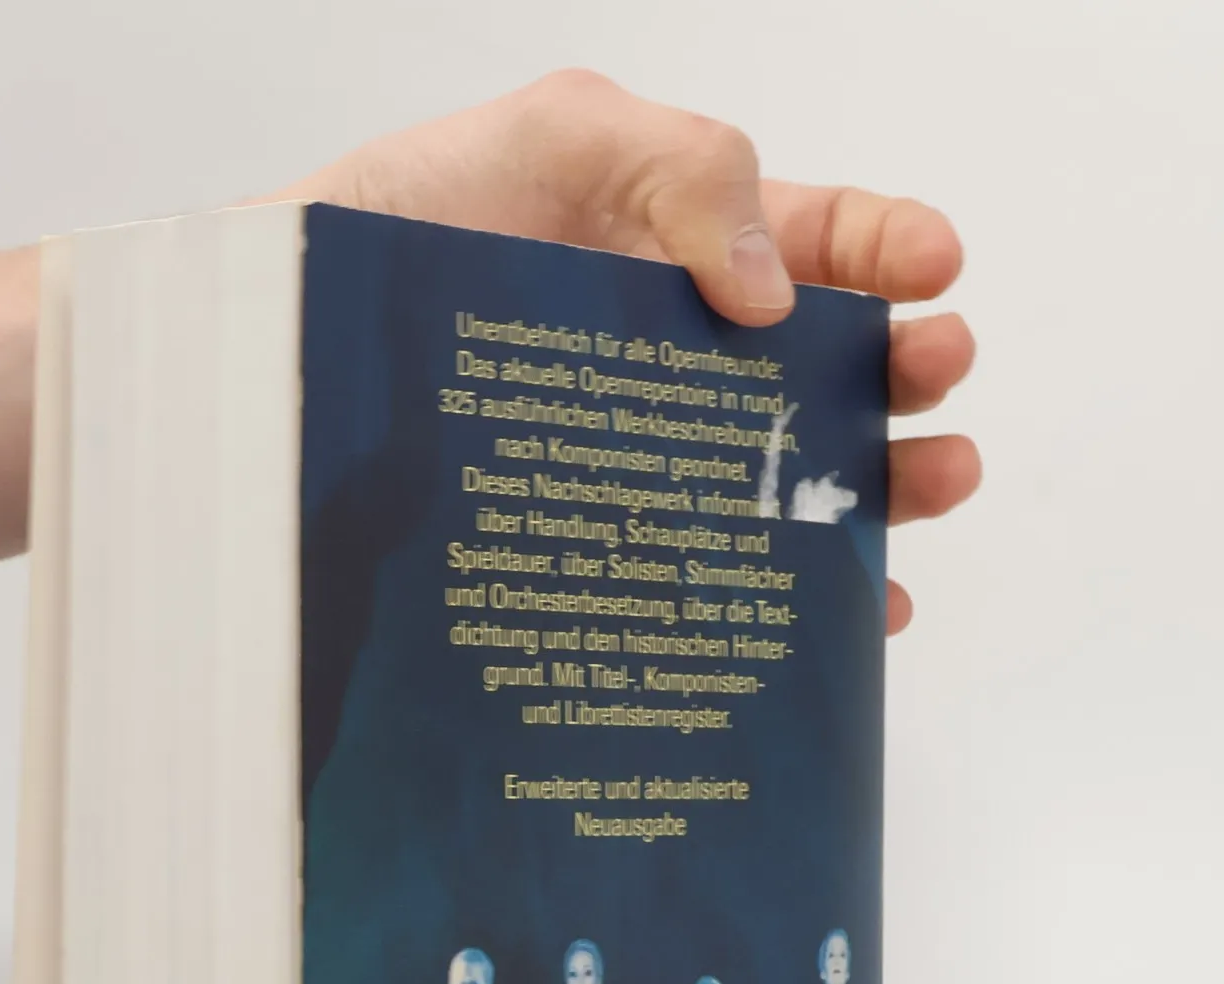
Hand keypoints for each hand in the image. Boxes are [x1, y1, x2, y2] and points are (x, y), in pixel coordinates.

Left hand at [279, 70, 978, 632]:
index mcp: (679, 243)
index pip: (820, 238)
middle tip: (935, 375)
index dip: (893, 247)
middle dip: (907, 369)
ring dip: (886, 483)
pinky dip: (806, 597)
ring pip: (797, 477)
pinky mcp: (612, 546)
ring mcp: (651, 458)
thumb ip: (683, 169)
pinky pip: (726, 577)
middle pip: (833, 368)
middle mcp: (679, 357)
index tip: (940, 267)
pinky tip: (854, 603)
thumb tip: (780, 294)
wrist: (284, 353)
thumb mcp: (551, 139)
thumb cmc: (396, 226)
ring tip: (931, 481)